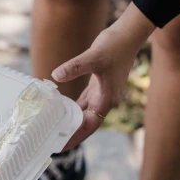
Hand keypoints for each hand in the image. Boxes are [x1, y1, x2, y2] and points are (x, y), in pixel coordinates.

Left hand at [52, 3, 154, 147]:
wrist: (127, 34)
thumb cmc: (115, 46)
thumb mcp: (94, 56)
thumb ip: (75, 67)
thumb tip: (56, 75)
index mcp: (106, 100)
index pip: (88, 126)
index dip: (75, 137)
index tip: (61, 146)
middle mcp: (104, 100)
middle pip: (85, 124)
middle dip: (71, 134)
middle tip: (52, 143)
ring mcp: (101, 93)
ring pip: (84, 114)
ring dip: (71, 123)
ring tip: (55, 131)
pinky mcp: (97, 85)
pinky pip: (83, 102)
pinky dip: (73, 108)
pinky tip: (61, 111)